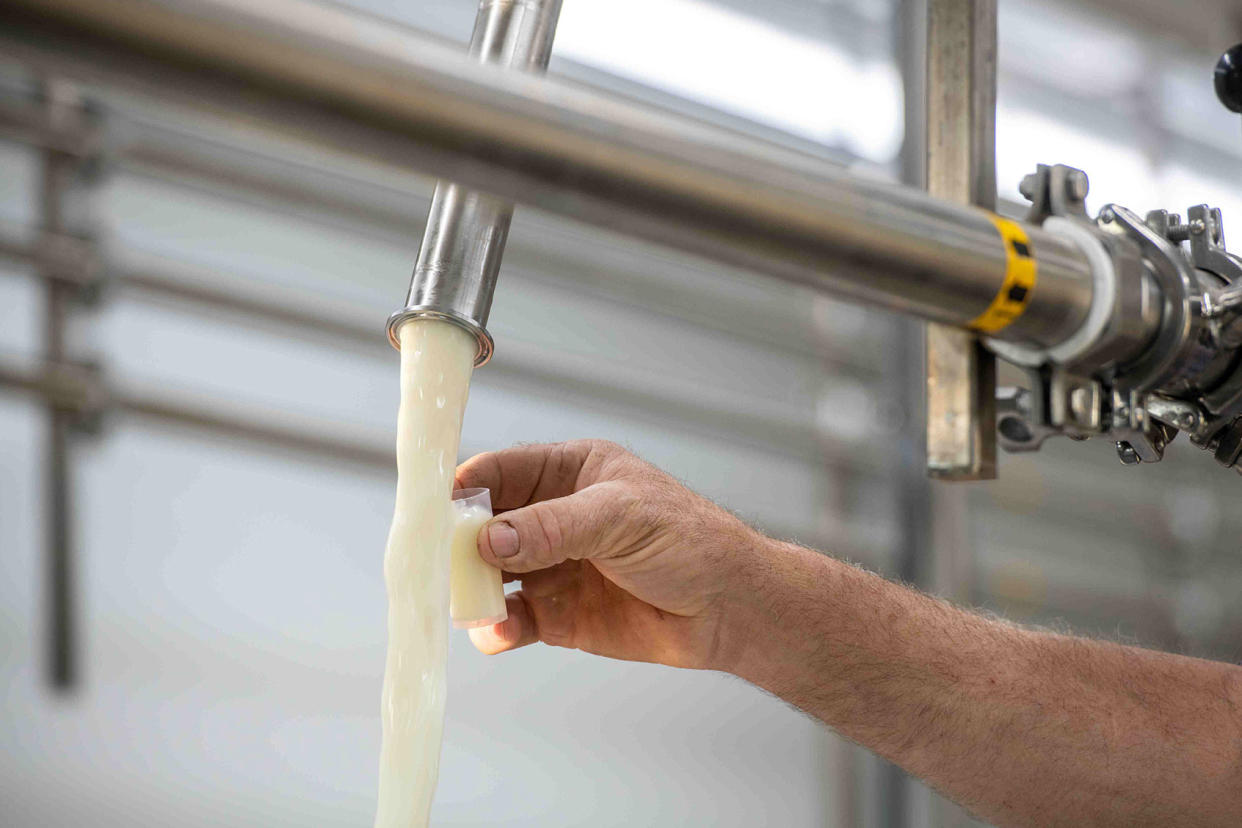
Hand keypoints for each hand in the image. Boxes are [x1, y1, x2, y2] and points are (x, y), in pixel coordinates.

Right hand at [453, 440, 763, 670]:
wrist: (730, 609)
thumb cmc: (691, 541)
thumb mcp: (621, 518)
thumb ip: (554, 527)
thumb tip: (490, 538)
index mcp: (571, 472)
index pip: (502, 470)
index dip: (467, 486)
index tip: (437, 507)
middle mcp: (553, 517)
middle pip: (484, 525)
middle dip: (460, 544)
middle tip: (444, 564)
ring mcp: (553, 567)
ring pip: (490, 575)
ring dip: (474, 589)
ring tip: (474, 604)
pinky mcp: (558, 615)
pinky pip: (512, 620)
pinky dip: (497, 628)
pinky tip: (500, 631)